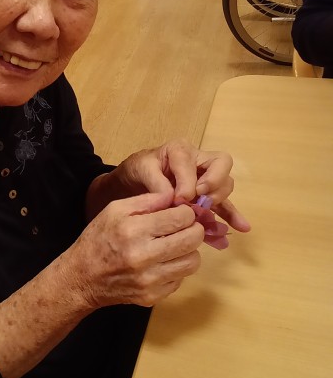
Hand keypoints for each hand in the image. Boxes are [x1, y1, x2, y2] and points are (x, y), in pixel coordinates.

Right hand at [66, 192, 203, 308]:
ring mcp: (149, 280)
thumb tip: (176, 197)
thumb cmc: (99, 238)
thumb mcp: (115, 210)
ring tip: (174, 245)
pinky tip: (162, 262)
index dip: (186, 212)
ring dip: (188, 251)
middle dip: (194, 229)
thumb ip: (148, 200)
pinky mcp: (152, 297)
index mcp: (133, 230)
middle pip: (192, 239)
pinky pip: (181, 279)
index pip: (182, 217)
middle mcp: (143, 256)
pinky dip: (176, 269)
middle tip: (185, 227)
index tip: (180, 213)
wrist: (83, 277)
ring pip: (192, 261)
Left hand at [114, 139, 250, 232]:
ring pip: (225, 185)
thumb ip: (156, 182)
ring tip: (210, 218)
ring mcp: (206, 178)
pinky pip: (224, 204)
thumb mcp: (142, 170)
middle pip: (221, 166)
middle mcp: (199, 160)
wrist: (135, 181)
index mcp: (180, 150)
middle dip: (213, 186)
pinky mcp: (208, 196)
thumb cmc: (139, 170)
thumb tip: (174, 198)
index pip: (193, 163)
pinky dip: (232, 216)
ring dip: (221, 203)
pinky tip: (242, 228)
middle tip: (199, 203)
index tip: (179, 200)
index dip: (189, 182)